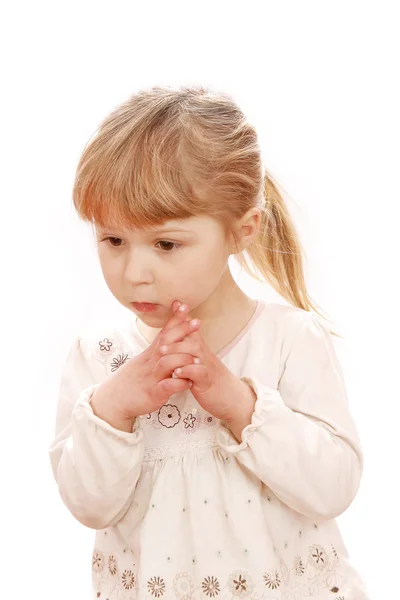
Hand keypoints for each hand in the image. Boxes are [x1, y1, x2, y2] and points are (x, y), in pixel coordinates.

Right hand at [91, 300, 200, 425]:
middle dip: (182, 331)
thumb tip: (169, 339)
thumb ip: (156, 351)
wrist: (113, 402)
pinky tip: (188, 383)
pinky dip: (177, 384)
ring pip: (166, 363)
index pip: (163, 333)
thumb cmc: (131, 382)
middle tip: (197, 322)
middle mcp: (149, 363)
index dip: (174, 320)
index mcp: (149, 355)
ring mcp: (150, 379)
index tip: (185, 306)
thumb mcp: (142, 363)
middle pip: (166, 343)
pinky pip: (165, 387)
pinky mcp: (152, 395)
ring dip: (183, 359)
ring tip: (198, 360)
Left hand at [159, 305, 256, 425]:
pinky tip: (177, 372)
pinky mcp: (207, 382)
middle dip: (177, 332)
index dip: (184, 316)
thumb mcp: (199, 361)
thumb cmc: (210, 378)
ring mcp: (207, 367)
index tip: (176, 302)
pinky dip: (187, 371)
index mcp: (200, 349)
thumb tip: (180, 335)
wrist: (231, 397)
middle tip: (160, 334)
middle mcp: (204, 354)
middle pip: (192, 337)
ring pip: (194, 352)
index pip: (192, 329)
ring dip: (178, 350)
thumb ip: (190, 348)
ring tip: (163, 352)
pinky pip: (199, 373)